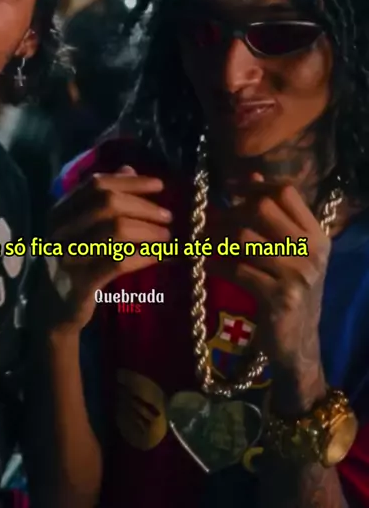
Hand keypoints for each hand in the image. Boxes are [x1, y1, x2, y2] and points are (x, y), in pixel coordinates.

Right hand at [46, 167, 171, 330]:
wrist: (52, 311)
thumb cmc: (73, 263)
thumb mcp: (82, 227)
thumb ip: (102, 198)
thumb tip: (129, 170)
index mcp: (59, 211)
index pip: (96, 184)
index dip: (130, 182)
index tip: (159, 185)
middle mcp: (59, 229)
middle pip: (108, 203)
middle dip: (143, 206)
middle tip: (167, 216)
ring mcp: (68, 256)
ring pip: (115, 231)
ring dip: (148, 231)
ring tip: (166, 236)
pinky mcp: (80, 282)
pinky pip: (118, 262)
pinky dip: (143, 255)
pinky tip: (157, 256)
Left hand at [210, 176, 330, 372]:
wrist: (299, 342)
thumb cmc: (290, 290)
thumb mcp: (292, 253)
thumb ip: (278, 217)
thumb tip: (254, 176)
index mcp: (316, 235)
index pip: (286, 192)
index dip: (254, 186)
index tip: (231, 191)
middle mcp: (312, 251)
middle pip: (262, 208)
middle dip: (230, 212)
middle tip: (211, 220)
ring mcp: (298, 275)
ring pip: (244, 238)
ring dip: (216, 238)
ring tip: (202, 241)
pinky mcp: (279, 298)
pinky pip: (238, 269)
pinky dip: (216, 264)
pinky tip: (205, 263)